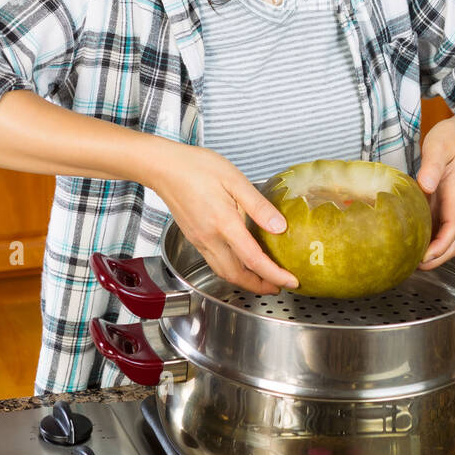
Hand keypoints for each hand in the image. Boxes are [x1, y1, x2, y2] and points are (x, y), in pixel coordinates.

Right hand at [145, 142, 297, 294]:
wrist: (164, 168)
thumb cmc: (197, 168)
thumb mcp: (235, 180)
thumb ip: (258, 206)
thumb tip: (280, 227)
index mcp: (224, 223)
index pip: (253, 260)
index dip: (274, 274)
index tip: (291, 281)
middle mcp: (210, 238)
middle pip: (237, 275)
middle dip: (260, 286)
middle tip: (280, 286)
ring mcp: (200, 240)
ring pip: (224, 272)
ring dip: (245, 282)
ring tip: (264, 280)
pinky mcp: (194, 238)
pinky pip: (215, 263)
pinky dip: (232, 271)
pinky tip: (241, 263)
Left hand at [414, 116, 454, 269]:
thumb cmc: (452, 138)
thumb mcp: (438, 146)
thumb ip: (431, 165)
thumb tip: (425, 186)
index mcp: (454, 193)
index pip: (452, 226)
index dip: (441, 245)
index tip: (425, 256)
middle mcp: (452, 203)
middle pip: (452, 240)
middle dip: (437, 257)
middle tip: (415, 266)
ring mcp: (446, 203)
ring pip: (444, 236)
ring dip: (432, 251)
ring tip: (410, 259)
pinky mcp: (439, 201)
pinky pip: (435, 225)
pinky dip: (426, 238)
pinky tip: (409, 241)